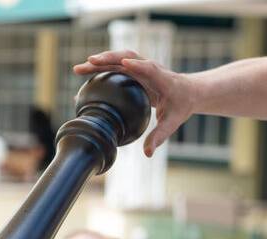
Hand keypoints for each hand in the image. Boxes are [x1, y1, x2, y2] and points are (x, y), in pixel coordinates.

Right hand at [73, 51, 200, 155]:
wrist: (187, 92)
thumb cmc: (181, 106)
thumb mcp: (173, 122)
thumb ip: (159, 136)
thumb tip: (147, 153)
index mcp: (162, 78)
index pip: (149, 68)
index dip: (137, 65)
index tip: (125, 64)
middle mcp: (150, 68)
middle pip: (128, 57)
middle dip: (108, 58)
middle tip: (89, 63)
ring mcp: (140, 66)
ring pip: (118, 58)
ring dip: (99, 61)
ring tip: (79, 69)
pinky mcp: (134, 69)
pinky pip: (115, 66)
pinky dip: (100, 68)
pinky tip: (85, 77)